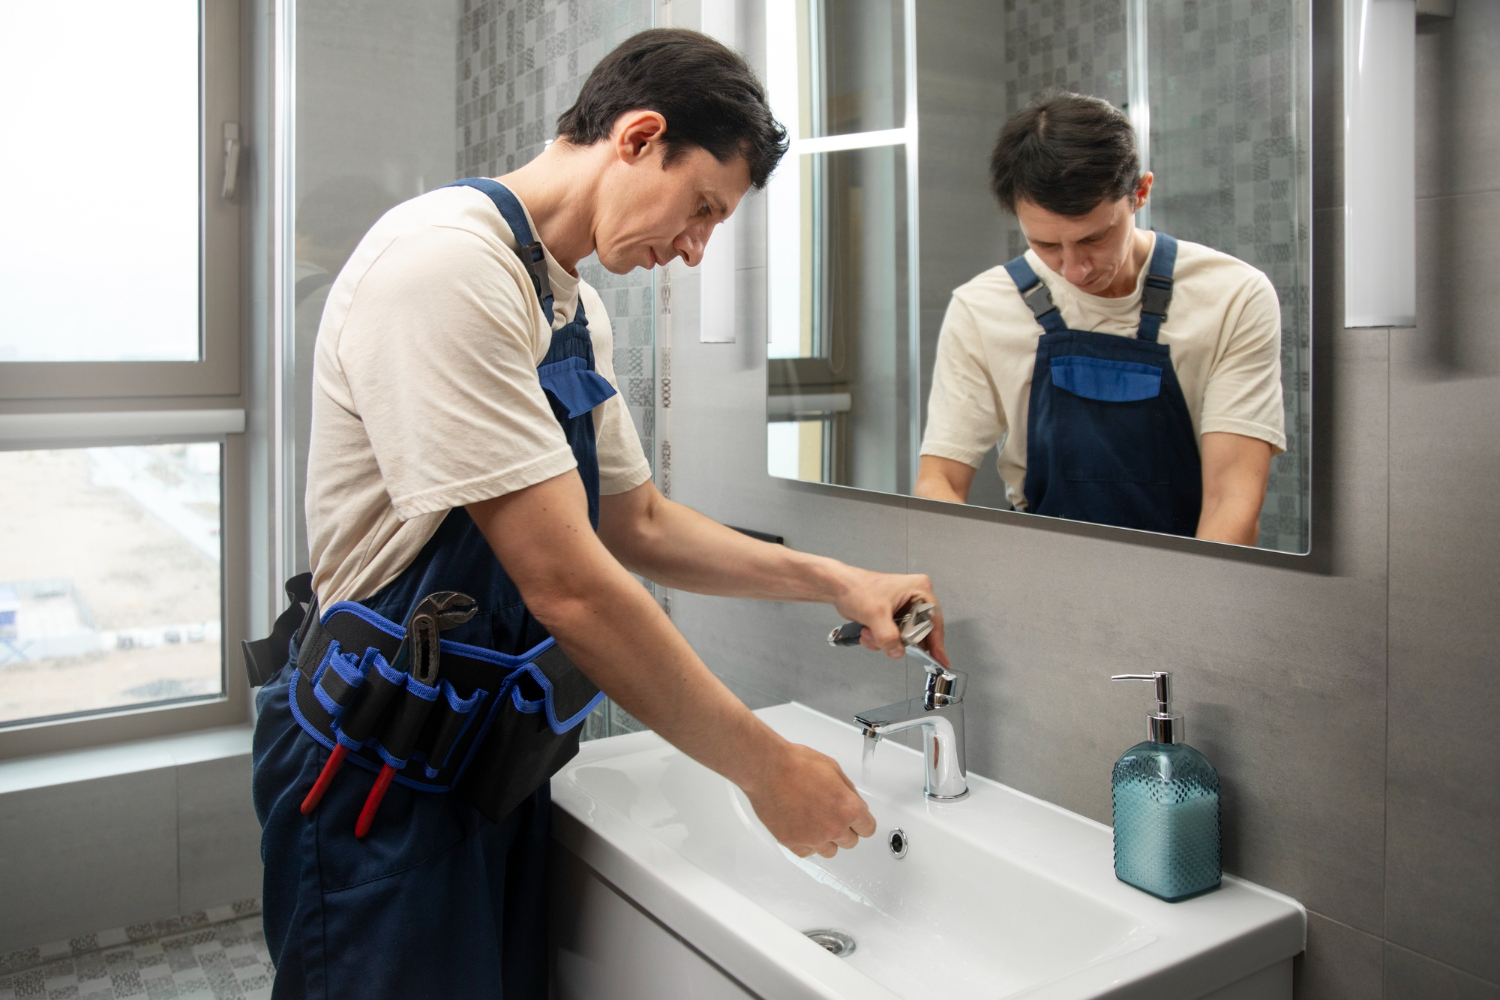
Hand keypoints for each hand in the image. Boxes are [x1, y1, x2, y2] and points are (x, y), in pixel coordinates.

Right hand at [742, 741, 876, 857]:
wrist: (767, 768)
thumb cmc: (796, 764)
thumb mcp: (833, 769)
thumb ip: (848, 791)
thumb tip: (855, 803)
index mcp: (848, 808)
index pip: (868, 828)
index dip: (862, 822)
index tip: (858, 821)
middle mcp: (833, 827)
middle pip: (850, 842)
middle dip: (845, 830)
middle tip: (833, 816)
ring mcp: (813, 838)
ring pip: (830, 851)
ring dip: (827, 840)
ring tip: (816, 822)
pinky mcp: (793, 843)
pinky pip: (808, 853)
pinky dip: (807, 844)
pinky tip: (802, 828)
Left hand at [829, 568, 948, 668]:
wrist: (839, 588)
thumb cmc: (857, 588)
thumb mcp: (875, 614)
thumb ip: (888, 636)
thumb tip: (898, 651)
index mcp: (919, 590)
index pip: (934, 622)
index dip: (936, 643)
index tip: (940, 661)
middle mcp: (915, 598)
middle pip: (919, 633)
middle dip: (899, 641)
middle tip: (885, 641)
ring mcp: (905, 608)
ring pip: (904, 638)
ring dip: (886, 641)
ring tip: (870, 632)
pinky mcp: (894, 616)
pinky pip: (894, 637)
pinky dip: (881, 640)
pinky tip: (868, 632)